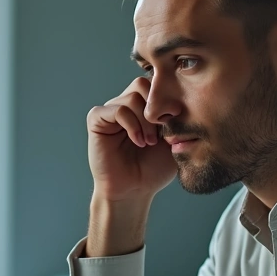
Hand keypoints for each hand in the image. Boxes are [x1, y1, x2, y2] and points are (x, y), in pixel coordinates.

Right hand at [87, 76, 176, 203]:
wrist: (134, 191)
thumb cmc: (154, 169)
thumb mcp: (174, 140)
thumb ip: (177, 117)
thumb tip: (179, 97)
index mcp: (143, 106)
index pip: (156, 84)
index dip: (168, 99)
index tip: (176, 120)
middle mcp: (125, 104)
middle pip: (144, 84)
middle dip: (157, 108)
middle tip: (162, 132)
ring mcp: (110, 111)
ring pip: (133, 96)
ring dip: (145, 121)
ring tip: (148, 142)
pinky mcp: (97, 120)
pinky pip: (118, 109)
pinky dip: (132, 125)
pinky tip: (138, 141)